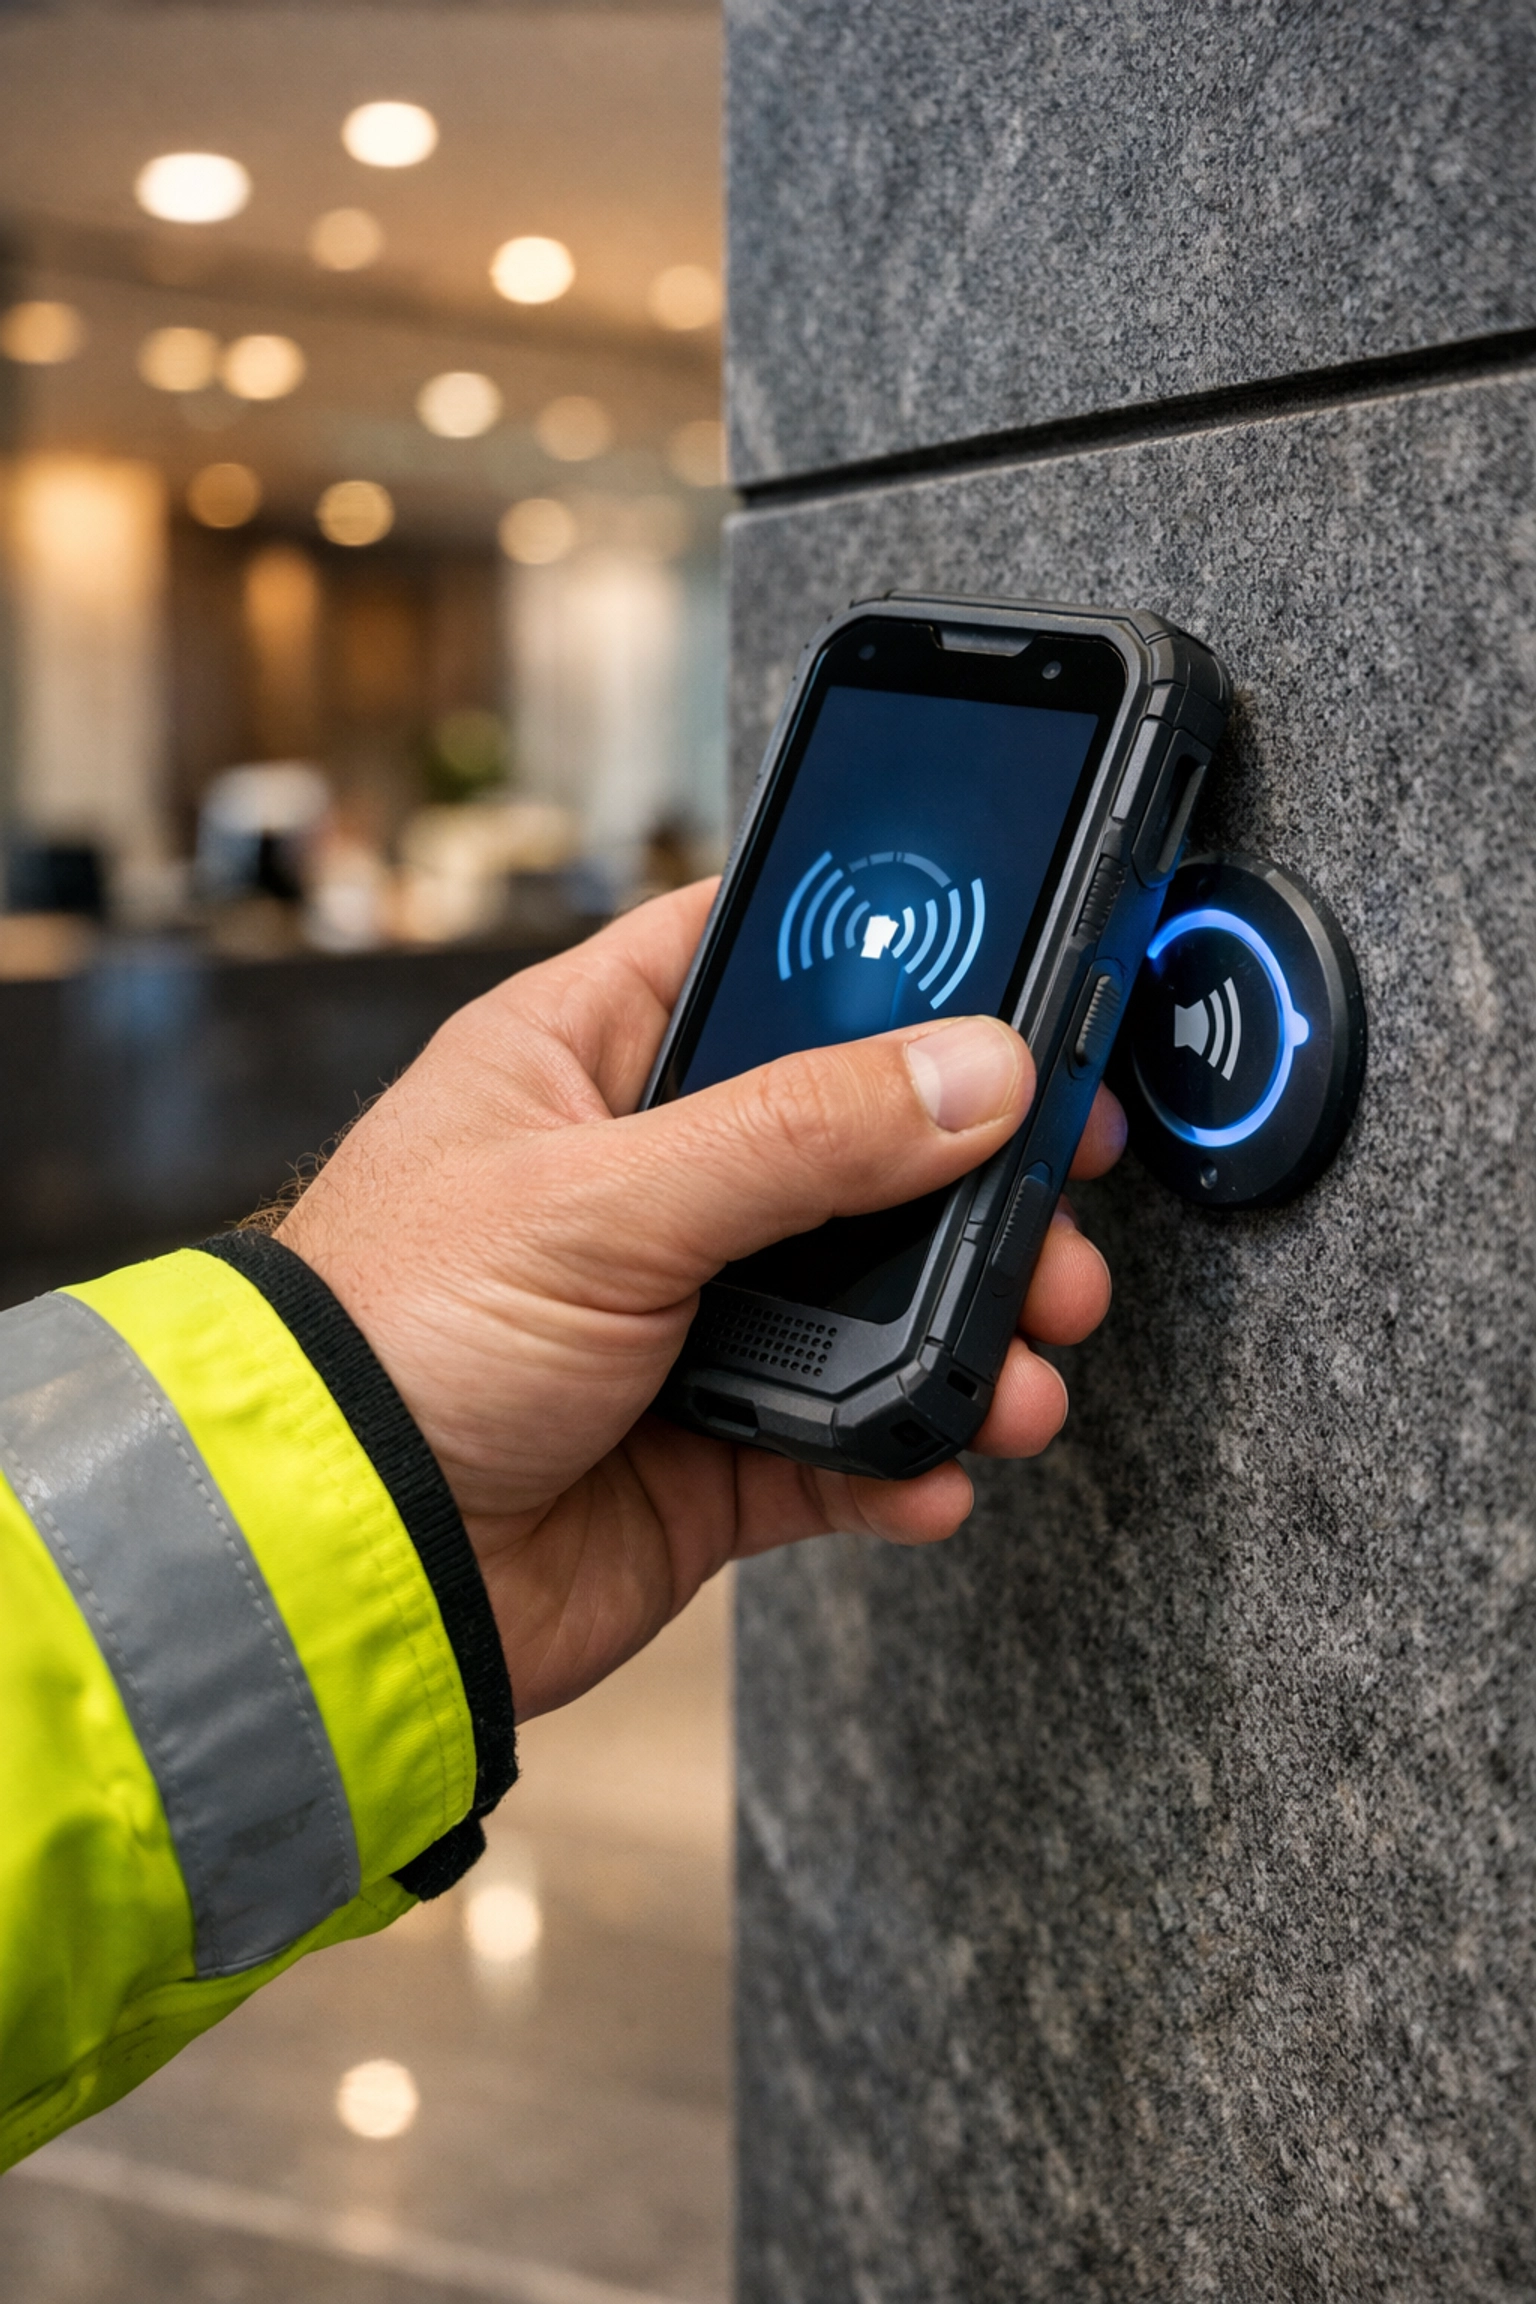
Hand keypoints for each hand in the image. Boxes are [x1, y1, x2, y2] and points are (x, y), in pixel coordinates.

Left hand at [278, 880, 1124, 1719]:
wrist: (341, 1570)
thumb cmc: (393, 1336)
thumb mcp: (601, 1199)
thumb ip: (801, 1133)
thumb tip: (978, 1069)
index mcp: (590, 1060)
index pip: (758, 954)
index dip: (886, 953)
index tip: (1012, 973)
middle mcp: (651, 1179)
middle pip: (859, 1134)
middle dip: (976, 1172)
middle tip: (1067, 1185)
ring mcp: (691, 1316)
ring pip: (877, 1295)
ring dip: (973, 1328)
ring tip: (1031, 1362)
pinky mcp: (716, 1447)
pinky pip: (854, 1441)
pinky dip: (912, 1455)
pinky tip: (940, 1464)